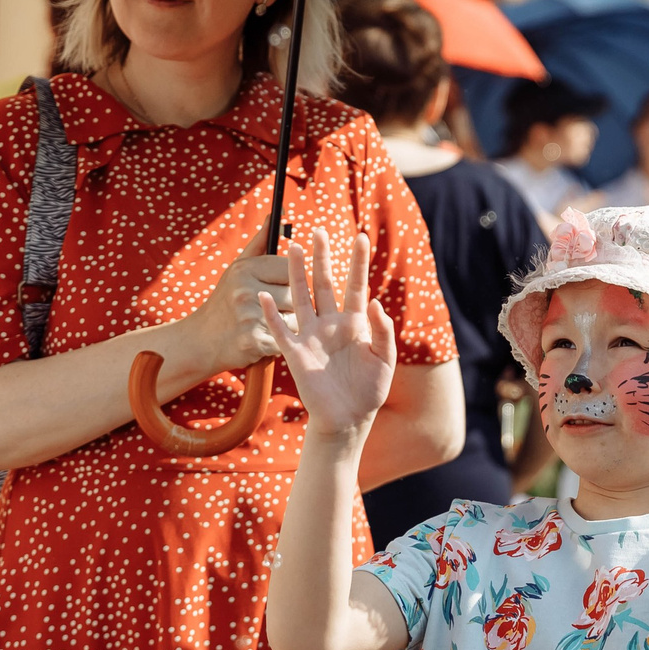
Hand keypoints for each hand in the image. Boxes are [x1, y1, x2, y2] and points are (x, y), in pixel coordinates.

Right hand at [179, 233, 295, 373]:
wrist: (199, 340)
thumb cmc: (226, 300)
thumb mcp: (238, 268)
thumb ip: (261, 242)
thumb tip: (277, 213)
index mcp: (244, 269)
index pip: (291, 268)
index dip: (289, 280)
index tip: (276, 288)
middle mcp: (244, 289)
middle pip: (295, 294)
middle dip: (290, 305)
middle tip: (269, 311)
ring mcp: (248, 316)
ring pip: (295, 318)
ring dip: (289, 325)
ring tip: (266, 324)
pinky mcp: (253, 341)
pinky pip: (287, 339)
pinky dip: (282, 343)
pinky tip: (265, 339)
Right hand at [259, 230, 396, 442]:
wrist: (348, 418)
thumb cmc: (369, 390)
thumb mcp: (384, 359)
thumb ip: (382, 331)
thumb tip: (374, 301)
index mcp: (355, 323)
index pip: (356, 285)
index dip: (359, 262)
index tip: (362, 237)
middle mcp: (331, 324)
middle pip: (326, 284)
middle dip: (323, 258)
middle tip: (319, 231)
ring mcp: (312, 336)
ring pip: (301, 297)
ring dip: (296, 274)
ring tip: (292, 248)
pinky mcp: (296, 353)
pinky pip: (280, 330)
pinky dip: (272, 314)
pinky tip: (264, 295)